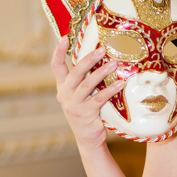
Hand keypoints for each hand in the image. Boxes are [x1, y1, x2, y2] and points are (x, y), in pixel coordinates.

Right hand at [51, 36, 123, 151]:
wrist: (88, 139)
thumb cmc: (89, 113)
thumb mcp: (83, 96)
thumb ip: (86, 81)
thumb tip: (104, 60)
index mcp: (62, 87)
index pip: (56, 67)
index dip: (58, 51)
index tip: (64, 37)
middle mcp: (64, 94)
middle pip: (75, 72)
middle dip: (89, 59)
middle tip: (102, 50)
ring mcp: (73, 104)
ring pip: (87, 84)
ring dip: (102, 72)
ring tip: (115, 64)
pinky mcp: (84, 113)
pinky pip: (98, 98)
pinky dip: (110, 90)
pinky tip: (120, 83)